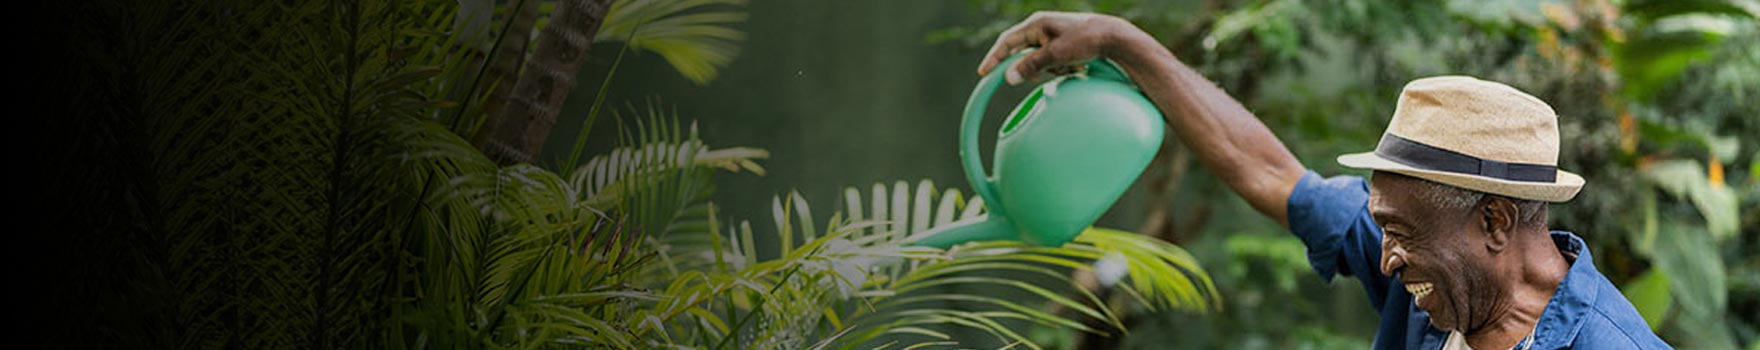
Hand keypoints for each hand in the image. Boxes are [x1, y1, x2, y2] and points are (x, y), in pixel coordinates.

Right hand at [974, 11, 1147, 84]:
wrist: (1114, 38)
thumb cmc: (1085, 41)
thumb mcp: (1056, 55)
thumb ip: (1031, 66)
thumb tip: (1009, 77)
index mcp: (1036, 24)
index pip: (1006, 41)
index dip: (994, 58)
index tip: (983, 73)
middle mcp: (1041, 28)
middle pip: (1023, 54)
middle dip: (1034, 68)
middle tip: (1047, 73)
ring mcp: (1052, 36)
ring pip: (1039, 61)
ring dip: (1051, 69)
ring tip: (1071, 67)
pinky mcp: (1063, 45)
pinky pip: (1052, 62)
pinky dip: (1061, 68)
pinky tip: (1078, 66)